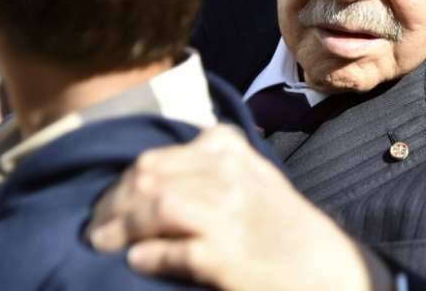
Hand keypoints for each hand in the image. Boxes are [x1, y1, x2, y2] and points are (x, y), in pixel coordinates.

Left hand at [85, 125, 372, 290]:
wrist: (329, 271)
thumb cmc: (286, 229)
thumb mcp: (255, 180)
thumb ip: (212, 167)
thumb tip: (146, 178)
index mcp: (233, 153)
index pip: (158, 158)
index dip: (124, 182)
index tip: (112, 202)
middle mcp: (229, 177)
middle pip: (148, 179)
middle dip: (113, 203)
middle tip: (96, 227)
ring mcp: (228, 215)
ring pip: (153, 208)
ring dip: (118, 228)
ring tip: (101, 244)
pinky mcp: (224, 257)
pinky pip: (168, 251)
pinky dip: (145, 257)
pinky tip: (134, 262)